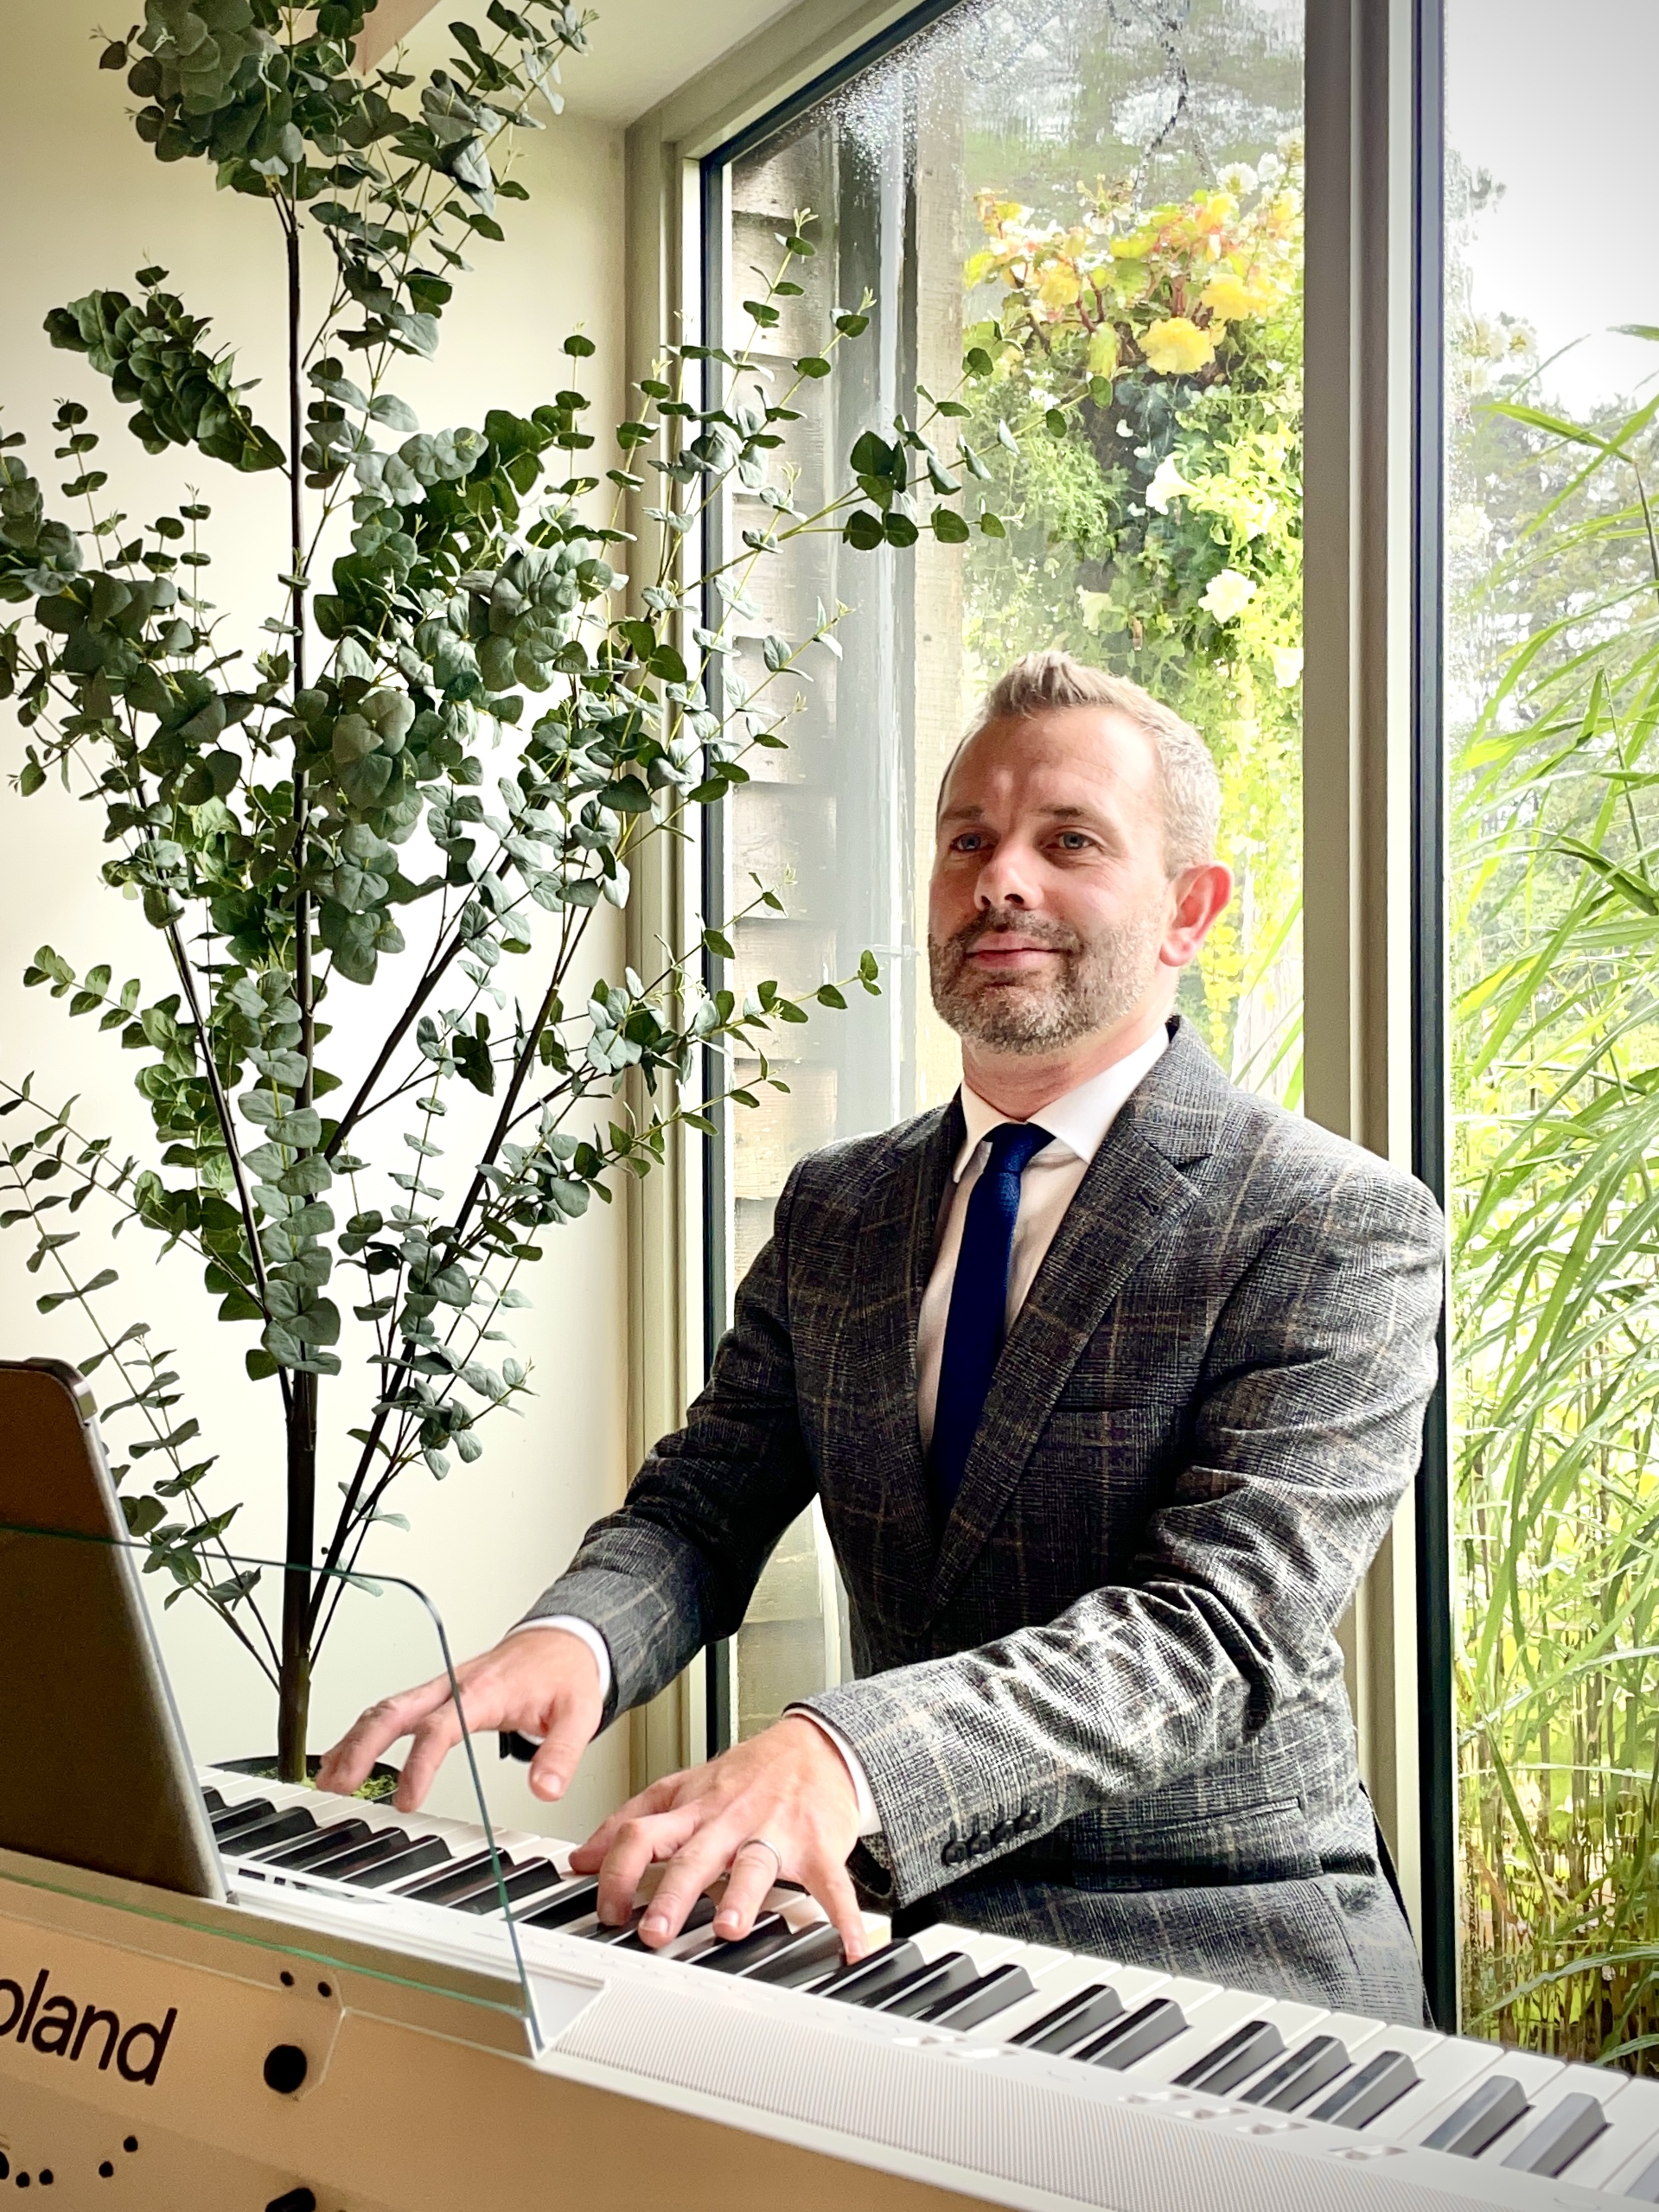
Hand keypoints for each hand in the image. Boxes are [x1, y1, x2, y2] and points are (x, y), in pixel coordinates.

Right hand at [315, 1626, 603, 1813]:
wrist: (564, 1638)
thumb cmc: (565, 1672)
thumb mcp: (580, 1712)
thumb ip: (562, 1754)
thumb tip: (544, 1789)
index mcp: (485, 1691)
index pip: (440, 1727)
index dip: (418, 1764)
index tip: (405, 1801)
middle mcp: (455, 1685)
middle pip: (395, 1711)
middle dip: (361, 1747)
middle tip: (339, 1785)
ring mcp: (443, 1686)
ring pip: (387, 1707)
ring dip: (355, 1740)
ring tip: (329, 1777)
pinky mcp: (439, 1693)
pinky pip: (395, 1708)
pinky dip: (366, 1730)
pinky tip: (349, 1752)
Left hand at [570, 1715, 866, 1962]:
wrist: (815, 1745)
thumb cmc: (747, 1774)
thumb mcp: (682, 1787)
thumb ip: (631, 1819)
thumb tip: (580, 1857)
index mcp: (693, 1809)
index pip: (644, 1832)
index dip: (619, 1870)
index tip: (608, 1911)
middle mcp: (729, 1820)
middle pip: (694, 1855)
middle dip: (673, 1894)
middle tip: (654, 1932)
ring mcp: (775, 1831)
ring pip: (753, 1863)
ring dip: (742, 1896)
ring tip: (729, 1928)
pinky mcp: (819, 1844)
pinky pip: (831, 1883)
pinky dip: (843, 1917)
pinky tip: (851, 1948)